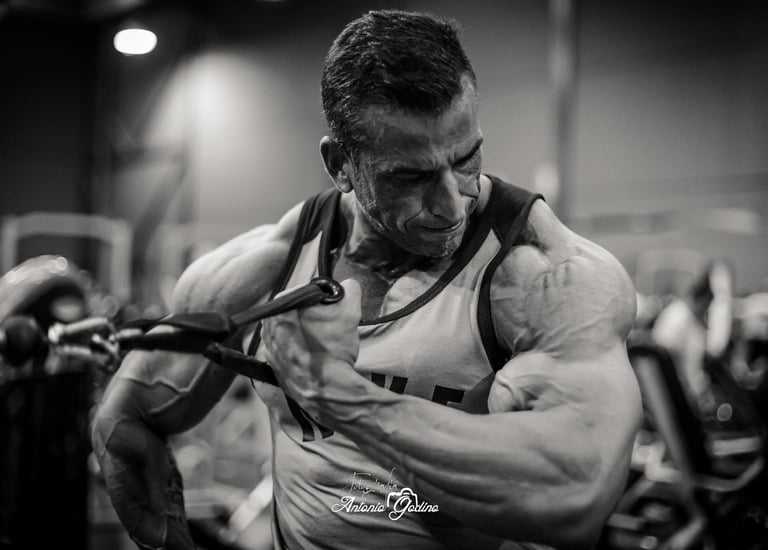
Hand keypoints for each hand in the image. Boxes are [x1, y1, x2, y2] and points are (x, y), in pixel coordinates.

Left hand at [261, 279, 361, 416]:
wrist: (329, 392)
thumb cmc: (335, 350)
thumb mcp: (350, 312)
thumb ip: (350, 291)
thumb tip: (349, 286)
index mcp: (280, 310)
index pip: (299, 292)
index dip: (318, 298)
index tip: (330, 306)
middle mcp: (268, 329)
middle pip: (292, 311)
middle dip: (310, 314)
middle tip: (328, 323)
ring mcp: (269, 349)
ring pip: (288, 330)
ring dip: (304, 331)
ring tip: (322, 340)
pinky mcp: (274, 367)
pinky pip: (286, 349)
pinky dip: (299, 349)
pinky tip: (314, 354)